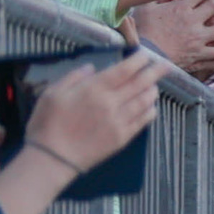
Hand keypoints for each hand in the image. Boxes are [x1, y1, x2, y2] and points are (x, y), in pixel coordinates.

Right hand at [24, 49, 167, 175]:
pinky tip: (152, 107)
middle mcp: (111, 103)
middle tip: (166, 65)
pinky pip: (143, 121)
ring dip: (152, 90)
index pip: (124, 70)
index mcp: (94, 89)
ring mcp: (119, 121)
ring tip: (155, 85)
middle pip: (140, 83)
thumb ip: (73, 77)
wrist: (52, 159)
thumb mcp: (52, 94)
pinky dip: (150, 111)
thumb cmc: (47, 124)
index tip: (146, 55)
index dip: (138, 61)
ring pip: (144, 101)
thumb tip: (92, 68)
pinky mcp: (122, 138)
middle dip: (155, 72)